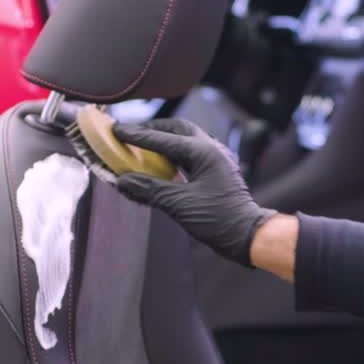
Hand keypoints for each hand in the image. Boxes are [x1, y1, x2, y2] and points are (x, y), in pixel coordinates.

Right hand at [112, 118, 275, 266]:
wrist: (247, 235)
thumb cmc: (219, 219)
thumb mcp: (180, 205)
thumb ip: (150, 190)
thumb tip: (123, 181)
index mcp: (203, 152)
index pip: (163, 139)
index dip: (137, 136)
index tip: (116, 131)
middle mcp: (211, 150)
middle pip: (177, 129)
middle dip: (153, 129)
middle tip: (131, 133)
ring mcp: (215, 159)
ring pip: (185, 140)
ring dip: (163, 141)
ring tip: (142, 146)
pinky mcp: (215, 172)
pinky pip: (190, 155)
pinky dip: (173, 155)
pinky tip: (161, 163)